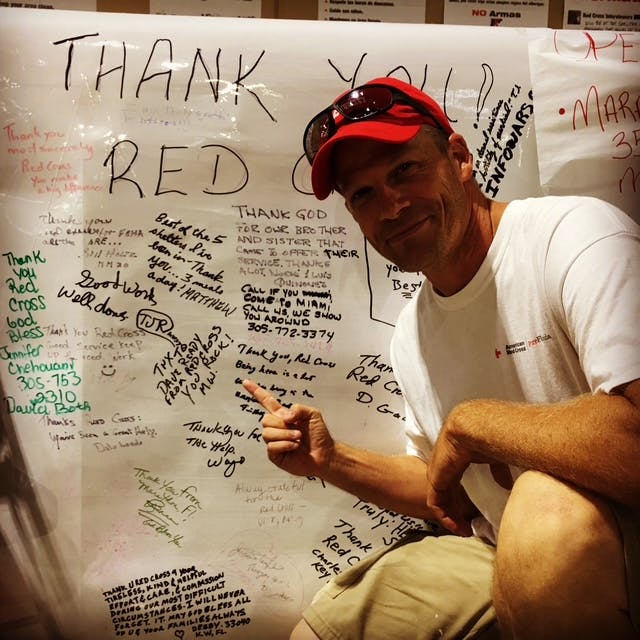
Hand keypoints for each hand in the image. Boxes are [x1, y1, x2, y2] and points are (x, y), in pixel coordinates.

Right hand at [242, 379, 334, 477]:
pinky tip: (294, 447)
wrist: (324, 455)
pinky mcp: (275, 455)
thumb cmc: (319, 435)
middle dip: (282, 425)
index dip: (256, 392)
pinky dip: (285, 445)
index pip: (267, 402)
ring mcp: (275, 441)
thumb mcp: (313, 414)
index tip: (245, 382)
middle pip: (265, 420)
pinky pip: (271, 446)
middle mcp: (277, 428)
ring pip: (267, 433)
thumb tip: (284, 416)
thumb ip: (298, 408)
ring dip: (285, 435)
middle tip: (298, 430)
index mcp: (284, 416)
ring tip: (298, 438)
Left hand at [426, 404, 512, 536]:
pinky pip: (435, 501)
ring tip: (464, 530)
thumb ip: (498, 470)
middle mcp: (445, 462)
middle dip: (456, 509)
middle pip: (447, 489)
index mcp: (457, 454)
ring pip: (440, 497)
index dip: (462, 497)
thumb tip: (506, 484)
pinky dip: (445, 516)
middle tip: (469, 526)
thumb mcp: (496, 456)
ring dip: (451, 516)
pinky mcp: (435, 476)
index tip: (474, 513)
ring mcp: (438, 468)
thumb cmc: (491, 435)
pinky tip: (457, 526)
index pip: (455, 479)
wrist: (477, 425)